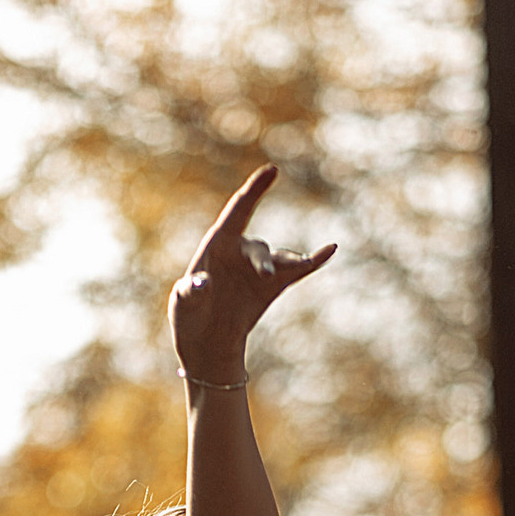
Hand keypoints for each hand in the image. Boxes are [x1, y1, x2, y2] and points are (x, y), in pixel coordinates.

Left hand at [169, 165, 334, 384]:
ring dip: (289, 265)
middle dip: (263, 262)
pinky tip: (330, 249)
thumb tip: (202, 282)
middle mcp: (241, 251)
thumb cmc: (189, 318)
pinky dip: (315, 260)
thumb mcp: (183, 305)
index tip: (272, 170)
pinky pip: (299, 270)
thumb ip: (190, 292)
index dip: (255, 189)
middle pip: (258, 248)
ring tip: (298, 268)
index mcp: (217, 245)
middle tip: (266, 277)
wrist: (206, 344)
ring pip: (279, 260)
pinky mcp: (274, 286)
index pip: (238, 210)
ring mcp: (260, 268)